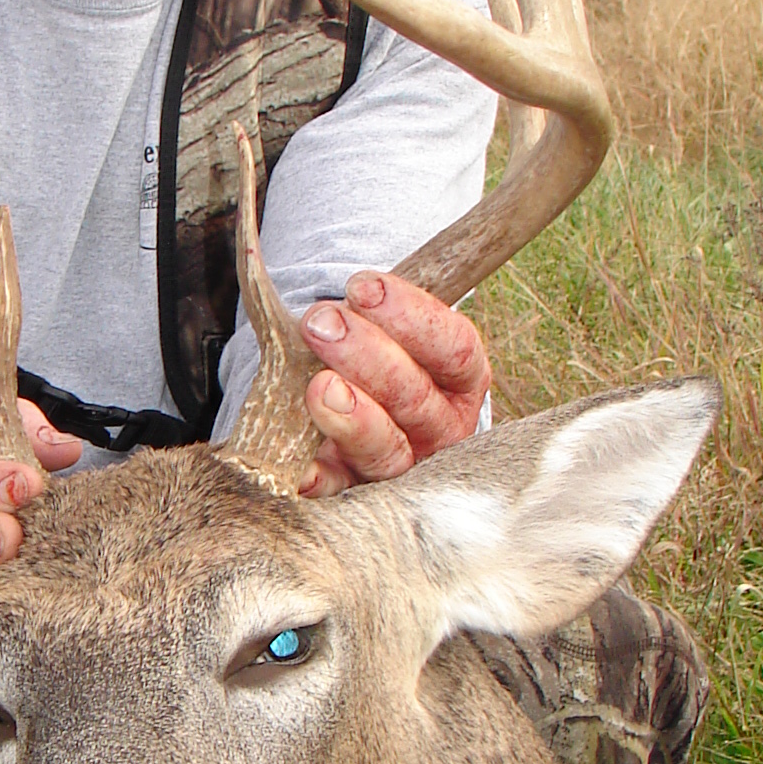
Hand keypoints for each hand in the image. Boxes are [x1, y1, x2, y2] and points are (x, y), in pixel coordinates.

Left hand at [296, 271, 490, 496]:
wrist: (349, 401)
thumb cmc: (372, 350)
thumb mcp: (385, 323)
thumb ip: (373, 299)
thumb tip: (329, 272)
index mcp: (460, 378)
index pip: (453, 349)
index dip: (411, 317)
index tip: (362, 287)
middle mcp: (439, 427)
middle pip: (416, 398)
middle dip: (368, 357)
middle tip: (321, 323)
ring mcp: (400, 464)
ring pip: (387, 450)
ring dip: (353, 417)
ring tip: (319, 386)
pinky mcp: (354, 491)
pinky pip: (339, 492)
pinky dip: (319, 479)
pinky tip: (302, 467)